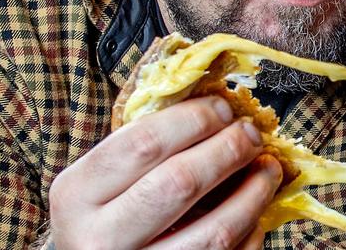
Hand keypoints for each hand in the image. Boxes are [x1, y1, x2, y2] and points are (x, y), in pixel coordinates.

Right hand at [49, 96, 281, 248]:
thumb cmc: (102, 212)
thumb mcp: (103, 177)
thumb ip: (145, 146)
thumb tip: (216, 110)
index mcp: (77, 194)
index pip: (143, 143)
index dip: (193, 119)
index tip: (222, 108)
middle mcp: (100, 238)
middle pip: (180, 183)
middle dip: (226, 151)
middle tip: (250, 134)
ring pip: (212, 232)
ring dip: (252, 194)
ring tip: (268, 168)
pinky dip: (248, 232)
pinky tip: (255, 210)